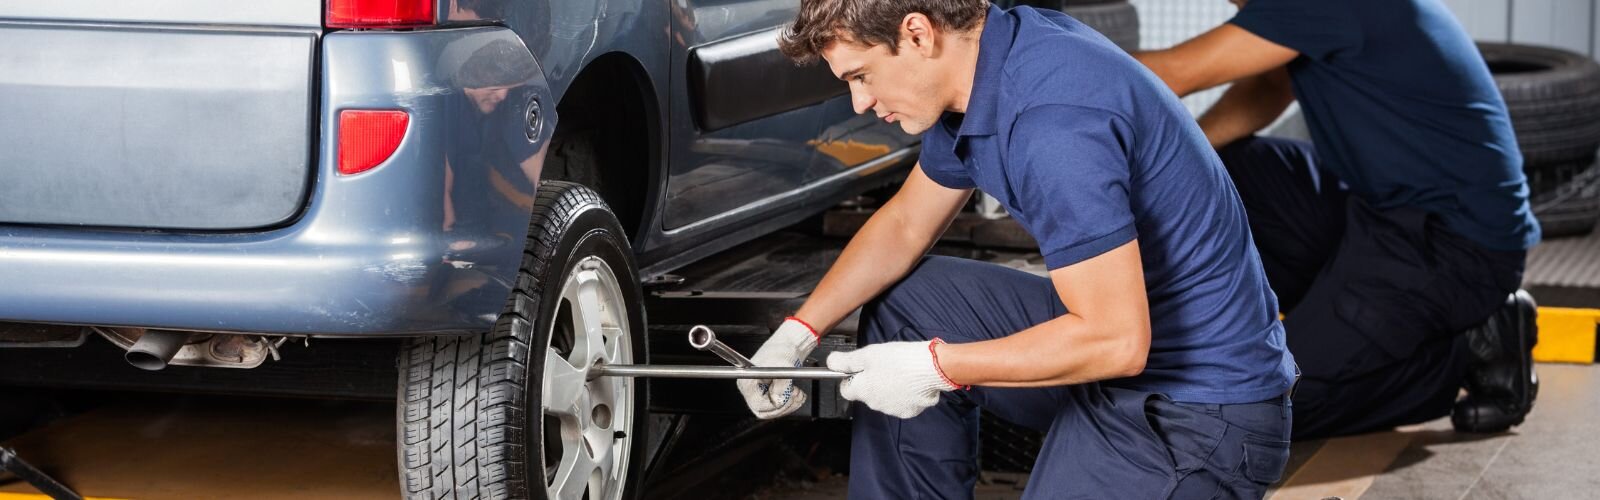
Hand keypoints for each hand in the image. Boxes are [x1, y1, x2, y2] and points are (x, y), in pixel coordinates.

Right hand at [737, 317, 820, 418]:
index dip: (774, 404)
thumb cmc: (781, 350)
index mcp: (747, 380)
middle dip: (783, 406)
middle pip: (764, 411)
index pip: (758, 404)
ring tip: (797, 393)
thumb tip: (778, 401)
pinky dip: (790, 402)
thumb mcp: (782, 367)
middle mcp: (751, 388)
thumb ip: (780, 386)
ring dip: (789, 405)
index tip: (787, 397)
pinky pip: (778, 406)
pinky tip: (796, 393)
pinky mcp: (769, 393)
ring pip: (773, 410)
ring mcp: (760, 391)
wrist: (789, 344)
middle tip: (795, 396)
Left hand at [827, 339, 962, 418]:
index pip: (846, 389)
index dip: (851, 377)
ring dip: (887, 387)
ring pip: (884, 398)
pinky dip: (903, 393)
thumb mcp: (868, 354)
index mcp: (862, 390)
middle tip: (883, 365)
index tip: (860, 367)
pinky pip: (901, 402)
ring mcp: (892, 410)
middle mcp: (875, 404)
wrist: (932, 368)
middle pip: (866, 393)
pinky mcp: (909, 411)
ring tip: (900, 371)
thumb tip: (830, 363)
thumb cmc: (900, 359)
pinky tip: (910, 381)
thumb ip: (846, 361)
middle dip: (871, 381)